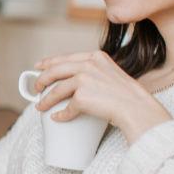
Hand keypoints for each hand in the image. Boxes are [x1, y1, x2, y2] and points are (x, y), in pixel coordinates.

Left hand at [33, 50, 171, 144]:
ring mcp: (84, 79)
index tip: (38, 66)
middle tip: (36, 88)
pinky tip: (57, 118)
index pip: (66, 57)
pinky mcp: (82, 96)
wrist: (138, 108)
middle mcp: (89, 64)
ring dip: (46, 99)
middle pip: (55, 70)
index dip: (49, 62)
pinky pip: (66, 108)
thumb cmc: (128, 96)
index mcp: (96, 56)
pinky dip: (60, 115)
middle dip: (41, 79)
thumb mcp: (112, 73)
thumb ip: (96, 72)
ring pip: (57, 89)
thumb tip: (75, 81)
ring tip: (40, 106)